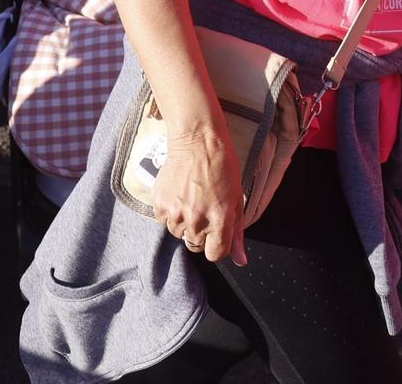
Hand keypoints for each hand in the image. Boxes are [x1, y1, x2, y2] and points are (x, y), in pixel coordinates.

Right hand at [152, 120, 248, 265]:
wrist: (197, 141)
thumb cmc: (222, 167)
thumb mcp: (237, 200)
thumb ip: (237, 234)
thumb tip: (241, 261)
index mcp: (220, 221)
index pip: (215, 255)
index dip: (216, 245)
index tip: (216, 233)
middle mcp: (197, 221)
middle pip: (195, 246)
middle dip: (201, 233)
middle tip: (204, 208)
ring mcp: (176, 214)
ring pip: (179, 234)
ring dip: (184, 222)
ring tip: (191, 198)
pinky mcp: (160, 205)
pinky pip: (164, 221)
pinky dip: (171, 211)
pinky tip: (179, 193)